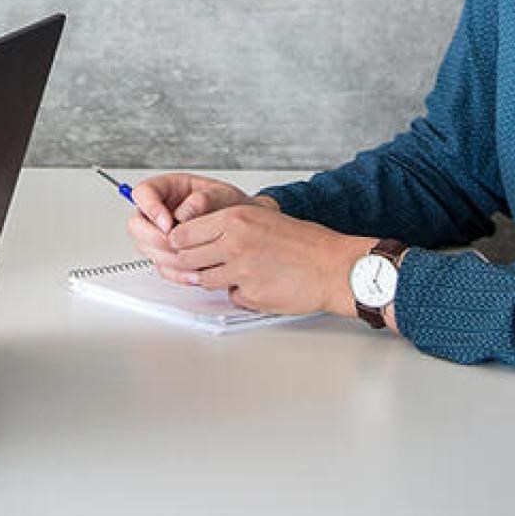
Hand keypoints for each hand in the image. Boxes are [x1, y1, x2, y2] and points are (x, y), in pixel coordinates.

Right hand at [125, 172, 267, 271]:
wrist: (243, 229)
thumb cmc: (230, 205)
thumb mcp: (222, 194)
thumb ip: (204, 199)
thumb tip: (184, 212)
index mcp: (167, 188)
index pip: (142, 193)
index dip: (150, 208)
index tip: (168, 222)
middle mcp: (158, 211)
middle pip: (136, 225)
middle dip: (155, 238)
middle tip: (175, 245)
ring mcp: (160, 234)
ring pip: (146, 249)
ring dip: (167, 258)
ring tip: (191, 260)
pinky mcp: (168, 255)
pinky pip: (161, 267)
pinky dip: (177, 273)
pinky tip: (194, 273)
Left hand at [161, 201, 373, 318]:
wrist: (334, 267)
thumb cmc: (305, 243)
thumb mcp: (261, 217)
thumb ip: (227, 226)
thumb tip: (196, 236)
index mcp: (234, 219)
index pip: (183, 233)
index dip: (180, 243)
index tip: (182, 246)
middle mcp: (233, 244)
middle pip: (187, 259)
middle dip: (191, 264)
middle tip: (201, 264)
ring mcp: (240, 272)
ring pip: (205, 281)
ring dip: (215, 279)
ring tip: (238, 272)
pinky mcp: (251, 296)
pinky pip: (232, 297)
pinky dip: (240, 294)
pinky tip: (259, 284)